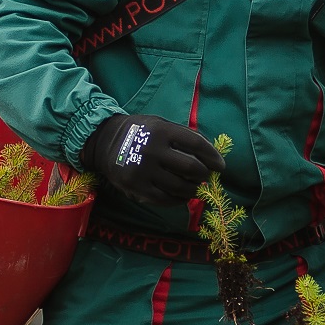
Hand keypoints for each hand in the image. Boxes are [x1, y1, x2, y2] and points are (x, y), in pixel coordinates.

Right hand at [85, 113, 224, 211]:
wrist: (104, 143)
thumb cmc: (140, 132)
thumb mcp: (160, 124)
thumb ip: (183, 137)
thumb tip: (211, 156)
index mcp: (162, 130)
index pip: (196, 145)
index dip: (213, 157)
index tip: (220, 166)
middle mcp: (153, 150)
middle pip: (191, 169)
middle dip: (204, 175)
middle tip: (205, 176)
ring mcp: (144, 171)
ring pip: (181, 187)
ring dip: (192, 189)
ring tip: (193, 186)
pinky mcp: (136, 188)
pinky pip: (165, 199)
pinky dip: (178, 199)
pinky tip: (180, 195)